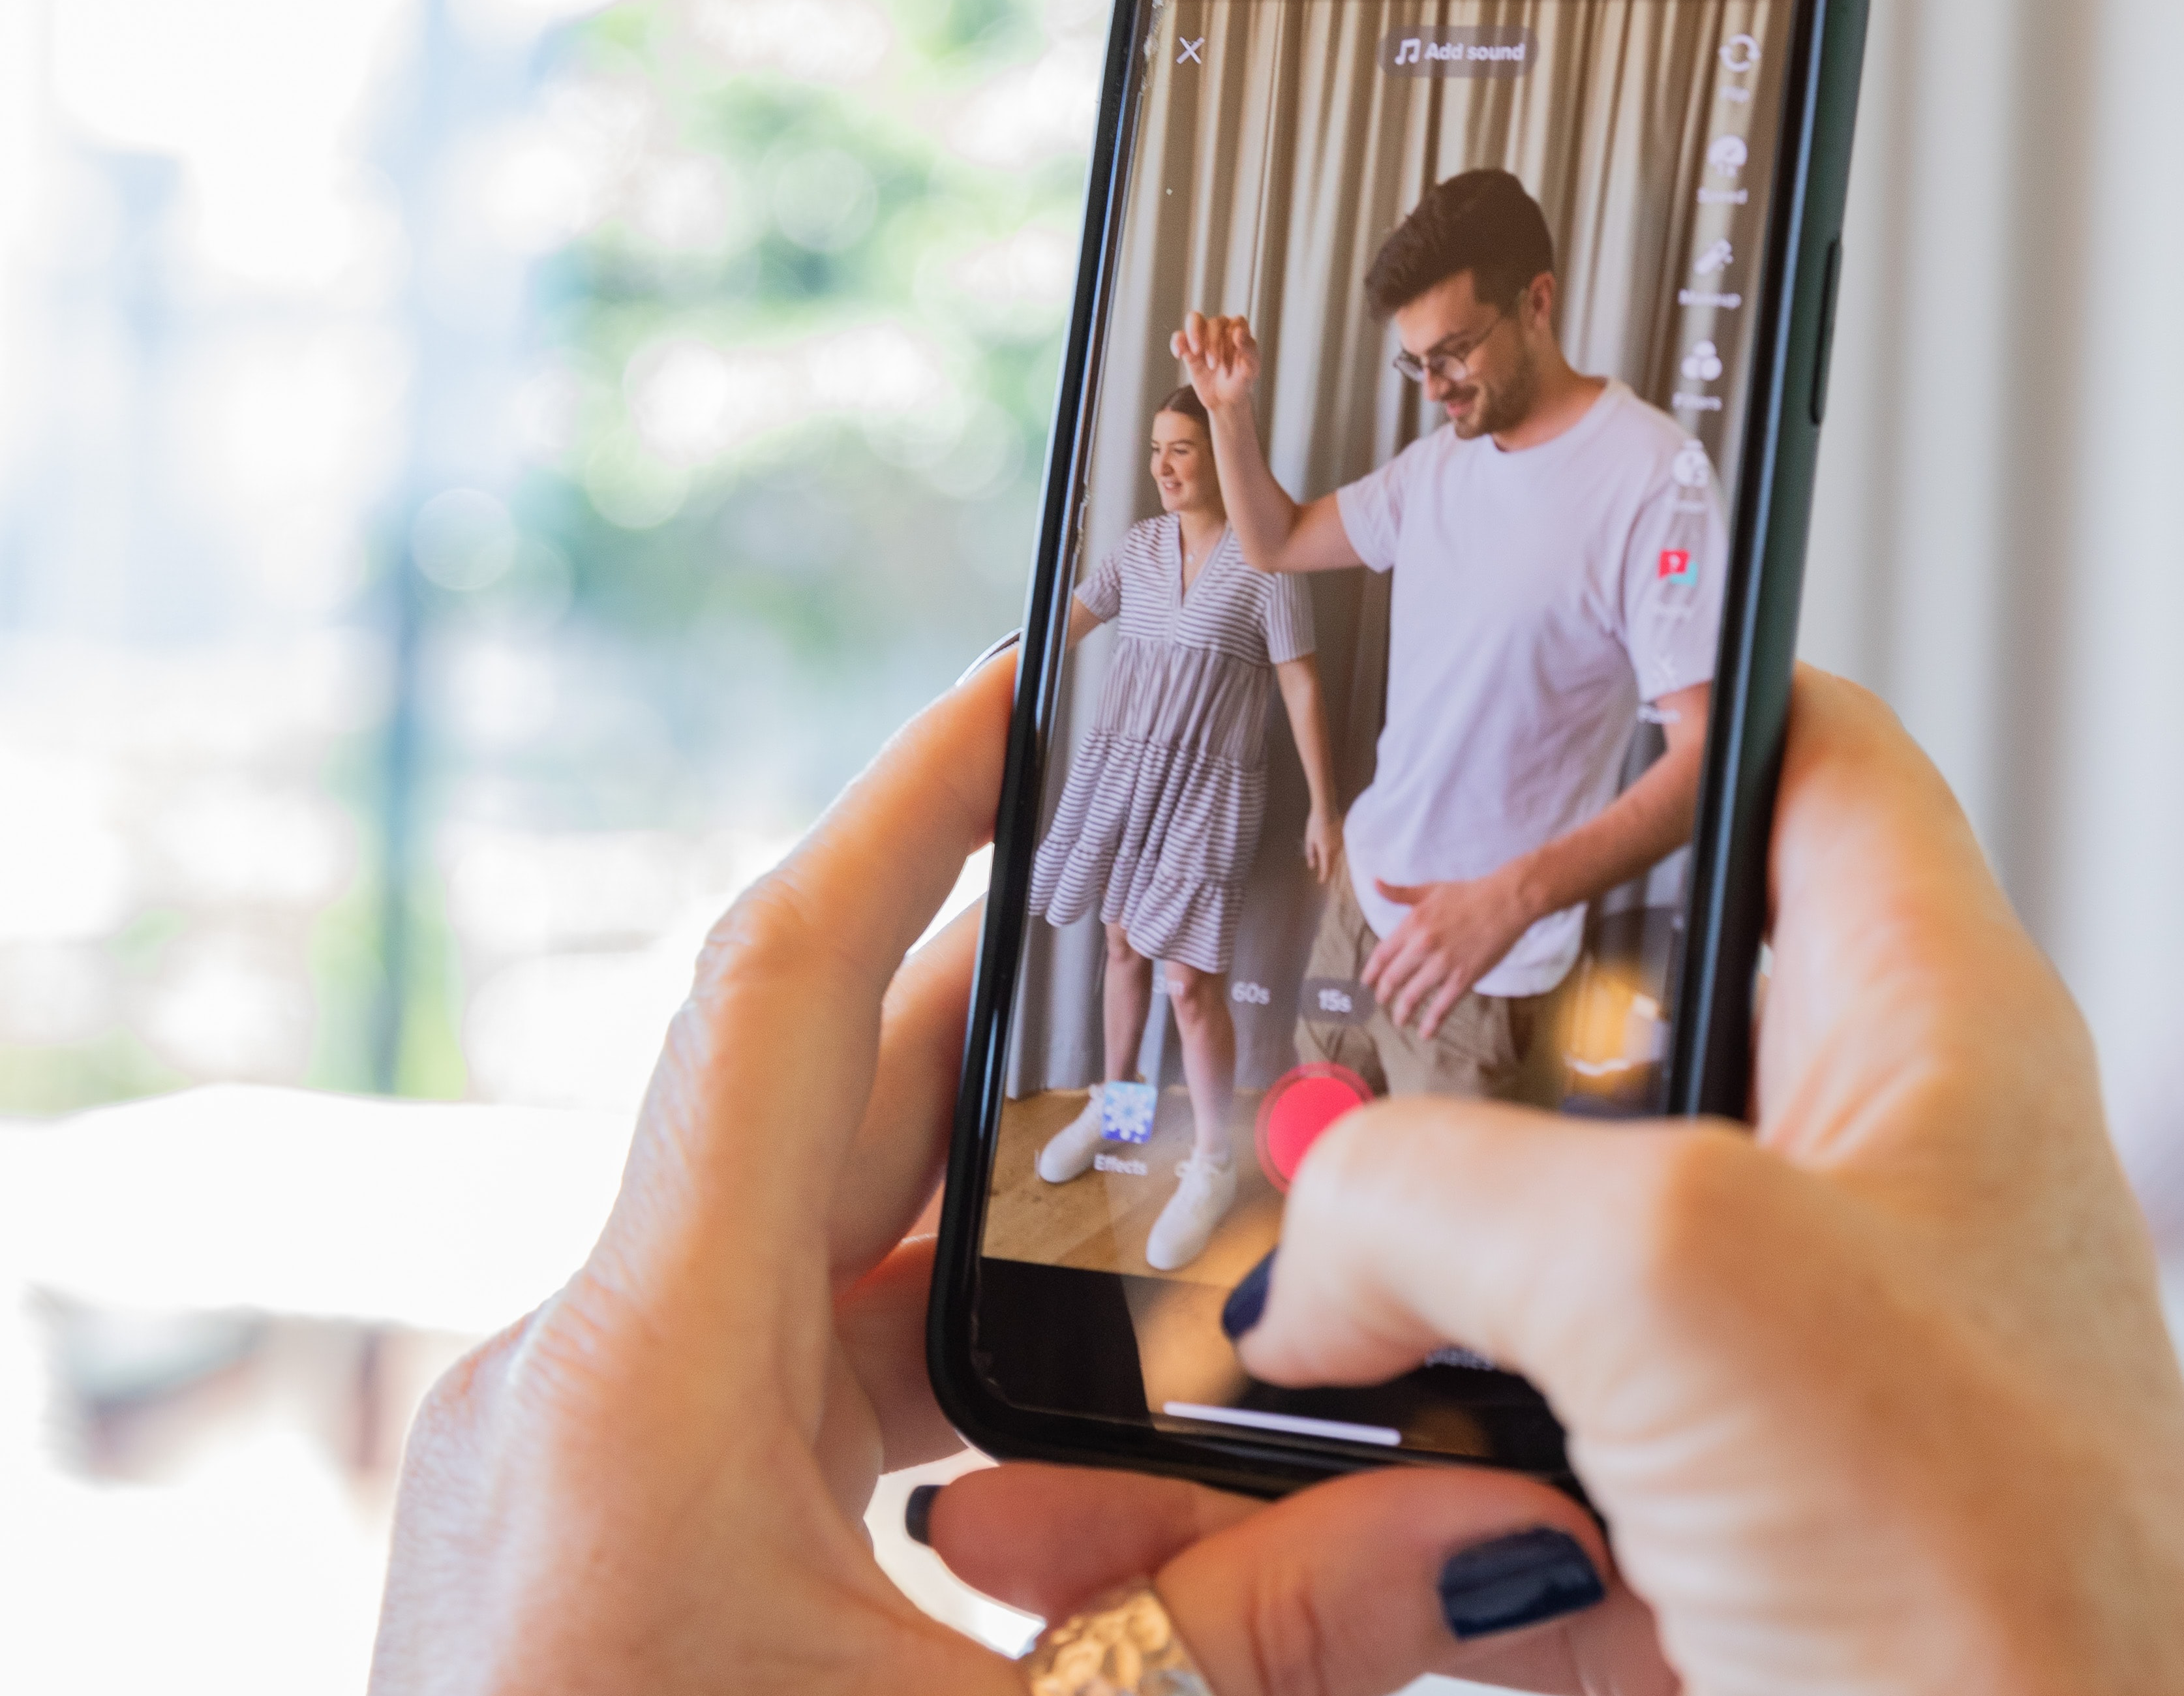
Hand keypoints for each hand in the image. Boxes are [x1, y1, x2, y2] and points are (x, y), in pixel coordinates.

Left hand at [372, 649, 1631, 1694]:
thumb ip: (1262, 1643)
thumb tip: (1511, 1536)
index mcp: (631, 1394)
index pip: (769, 995)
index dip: (905, 810)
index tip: (1021, 682)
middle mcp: (574, 1388)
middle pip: (818, 1114)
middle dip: (1015, 1020)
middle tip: (1199, 928)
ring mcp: (573, 1464)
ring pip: (803, 1251)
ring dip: (983, 1207)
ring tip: (1174, 1156)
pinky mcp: (598, 1536)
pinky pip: (771, 1371)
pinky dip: (919, 1340)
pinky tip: (1066, 1389)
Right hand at [1171, 312, 1259, 415]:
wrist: (1224, 399)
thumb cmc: (1240, 381)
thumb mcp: (1251, 370)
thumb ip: (1248, 350)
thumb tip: (1238, 332)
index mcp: (1239, 330)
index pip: (1235, 323)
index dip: (1232, 341)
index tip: (1231, 361)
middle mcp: (1221, 328)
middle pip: (1214, 322)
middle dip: (1213, 344)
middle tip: (1214, 365)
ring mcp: (1203, 336)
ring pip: (1195, 319)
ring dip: (1194, 333)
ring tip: (1196, 351)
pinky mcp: (1188, 347)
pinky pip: (1179, 336)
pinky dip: (1177, 342)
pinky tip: (1179, 354)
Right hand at [1218, 672, 2183, 1693]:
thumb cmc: (2006, 1574)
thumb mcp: (1684, 1279)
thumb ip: (1441, 1197)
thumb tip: (1295, 1257)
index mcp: (1926, 1027)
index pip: (1804, 755)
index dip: (1657, 684)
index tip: (1476, 678)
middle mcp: (1855, 1175)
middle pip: (1611, 1019)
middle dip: (1424, 1034)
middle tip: (1253, 1016)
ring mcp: (1774, 1365)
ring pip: (1522, 1257)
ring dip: (1363, 1279)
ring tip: (1195, 1271)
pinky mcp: (1704, 1532)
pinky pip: (1495, 1459)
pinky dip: (1368, 1478)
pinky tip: (1238, 1479)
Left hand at [1301, 803, 1340, 885]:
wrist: (1326, 809)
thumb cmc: (1315, 824)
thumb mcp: (1309, 840)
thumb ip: (1311, 854)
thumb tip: (1312, 866)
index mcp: (1326, 850)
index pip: (1326, 868)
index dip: (1324, 876)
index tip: (1321, 882)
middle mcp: (1336, 849)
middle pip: (1332, 863)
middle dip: (1328, 870)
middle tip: (1324, 876)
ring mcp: (1341, 842)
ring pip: (1336, 856)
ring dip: (1331, 861)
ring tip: (1327, 865)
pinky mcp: (1343, 836)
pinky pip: (1339, 848)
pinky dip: (1335, 852)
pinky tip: (1332, 851)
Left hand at [1365, 867, 1540, 1037]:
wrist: (1506, 901)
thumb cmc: (1469, 893)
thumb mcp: (1430, 889)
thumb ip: (1400, 893)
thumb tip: (1374, 883)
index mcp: (1413, 923)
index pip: (1382, 955)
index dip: (1371, 972)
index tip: (1367, 983)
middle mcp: (1423, 945)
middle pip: (1392, 979)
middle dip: (1383, 995)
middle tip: (1381, 1003)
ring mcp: (1443, 964)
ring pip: (1412, 996)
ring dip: (1402, 1012)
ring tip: (1400, 1020)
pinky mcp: (1463, 978)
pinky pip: (1442, 1007)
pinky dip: (1432, 1023)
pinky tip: (1426, 1033)